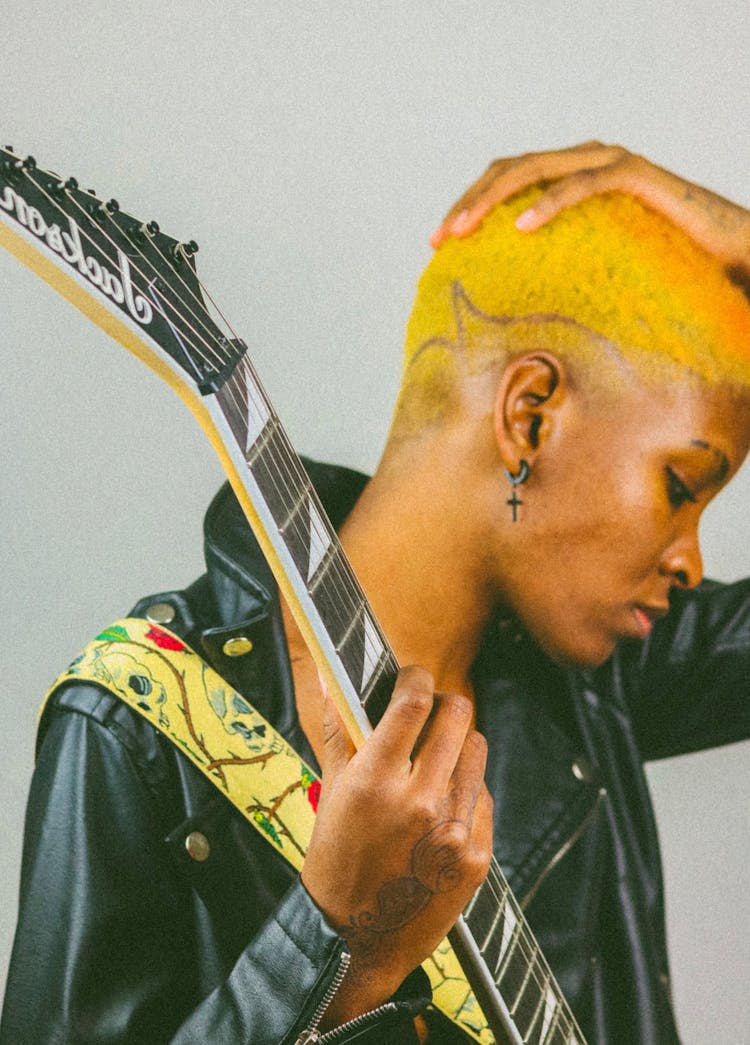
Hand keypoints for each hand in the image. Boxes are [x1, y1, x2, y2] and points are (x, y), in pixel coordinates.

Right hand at [301, 666, 491, 1026]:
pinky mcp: (477, 855)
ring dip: (457, 745)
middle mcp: (419, 801)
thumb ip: (337, 731)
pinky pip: (484, 794)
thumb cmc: (337, 863)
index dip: (415, 678)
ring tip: (435, 762)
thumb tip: (331, 682)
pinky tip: (442, 805)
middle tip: (427, 713)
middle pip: (457, 715)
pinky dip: (466, 789)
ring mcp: (454, 830)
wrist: (356, 941)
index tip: (411, 677)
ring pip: (476, 749)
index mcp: (375, 781)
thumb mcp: (332, 793)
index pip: (412, 702)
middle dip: (441, 704)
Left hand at [430, 141, 749, 274]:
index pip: (505, 180)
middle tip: (441, 239)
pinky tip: (521, 228)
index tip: (437, 244)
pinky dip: (549, 204)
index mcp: (569, 177)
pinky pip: (582, 183)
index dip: (467, 205)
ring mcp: (609, 161)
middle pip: (510, 168)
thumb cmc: (659, 266)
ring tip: (465, 231)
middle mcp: (584, 159)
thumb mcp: (592, 268)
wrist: (725, 252)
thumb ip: (557, 267)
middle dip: (468, 202)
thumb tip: (508, 311)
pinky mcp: (634, 174)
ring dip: (493, 199)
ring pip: (536, 168)